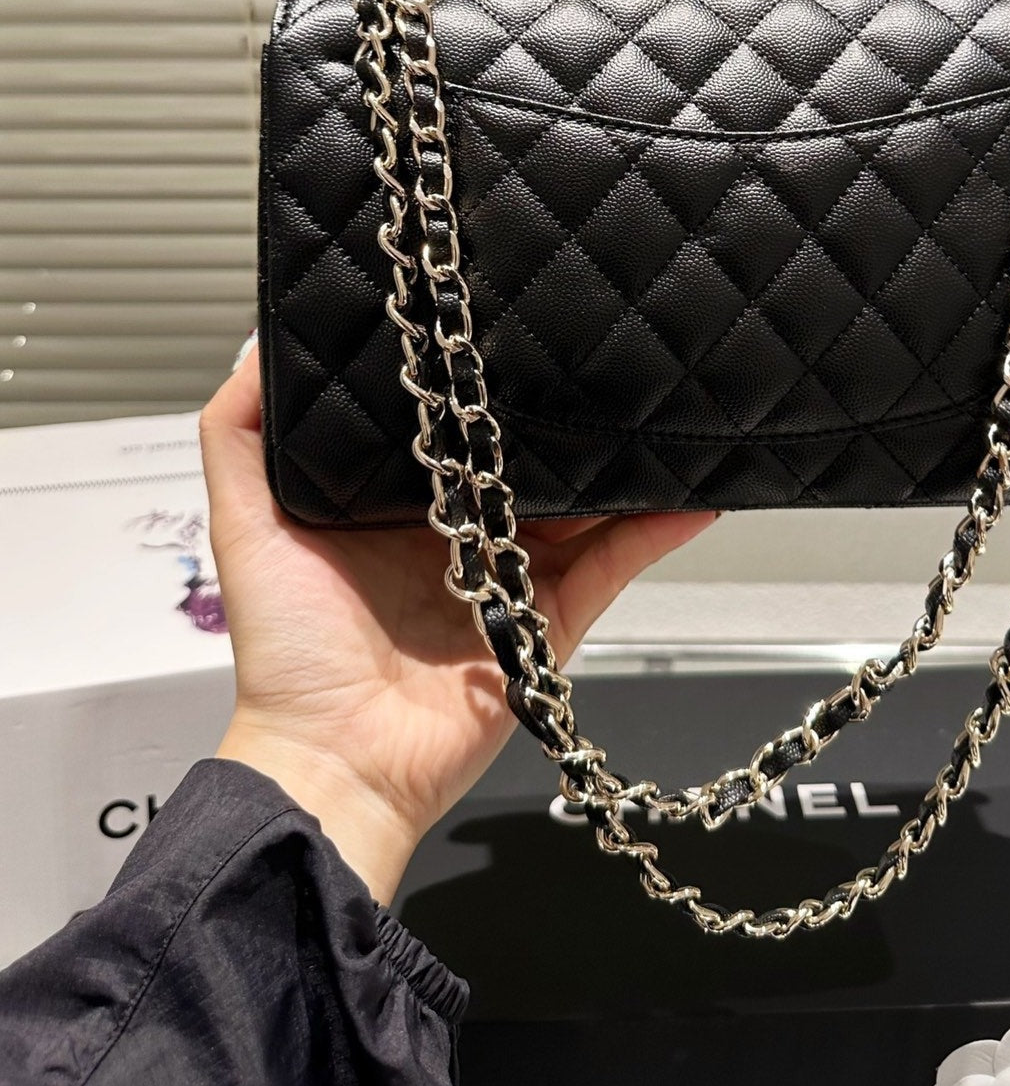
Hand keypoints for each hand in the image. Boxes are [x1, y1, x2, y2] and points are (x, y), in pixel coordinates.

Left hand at [202, 340, 714, 901]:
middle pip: (523, 464)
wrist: (338, 759)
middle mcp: (459, 536)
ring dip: (620, 464)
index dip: (475, 389)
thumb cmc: (288, 652)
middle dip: (556, 417)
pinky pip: (616, 565)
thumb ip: (242, 433)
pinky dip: (658, 530)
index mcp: (397, 508)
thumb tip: (261, 341)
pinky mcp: (553, 621)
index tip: (502, 326)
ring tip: (656, 405)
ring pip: (582, 507)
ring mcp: (513, 578)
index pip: (450, 434)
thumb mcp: (246, 524)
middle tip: (593, 354)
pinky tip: (692, 493)